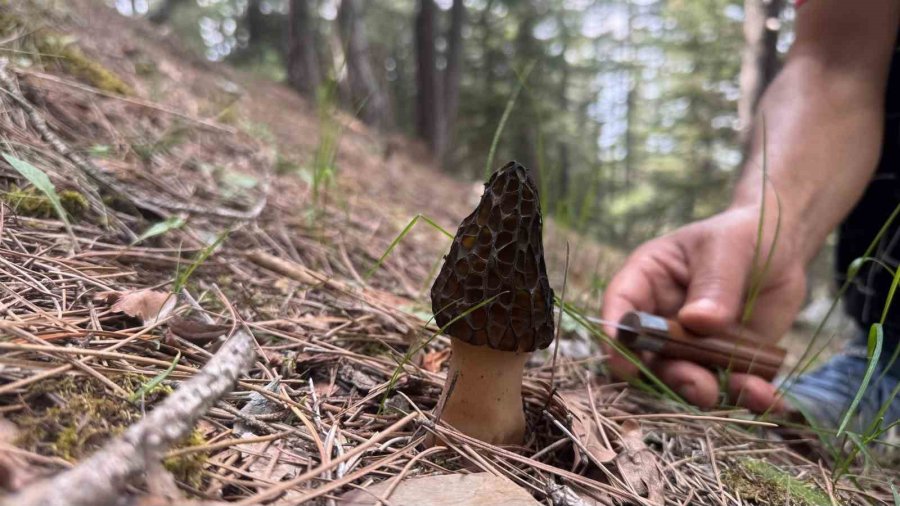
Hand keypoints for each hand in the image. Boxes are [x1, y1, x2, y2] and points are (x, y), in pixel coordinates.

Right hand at [600, 205, 806, 412]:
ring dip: (708, 390)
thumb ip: (715, 283)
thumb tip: (696, 322)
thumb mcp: (728, 248)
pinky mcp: (722, 359)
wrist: (783, 249)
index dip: (618, 337)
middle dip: (672, 375)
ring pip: (684, 376)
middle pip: (648, 355)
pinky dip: (745, 393)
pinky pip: (726, 383)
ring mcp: (690, 343)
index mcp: (647, 280)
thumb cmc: (742, 235)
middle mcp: (661, 317)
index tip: (626, 364)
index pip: (620, 307)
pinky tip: (767, 395)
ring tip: (746, 390)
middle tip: (702, 387)